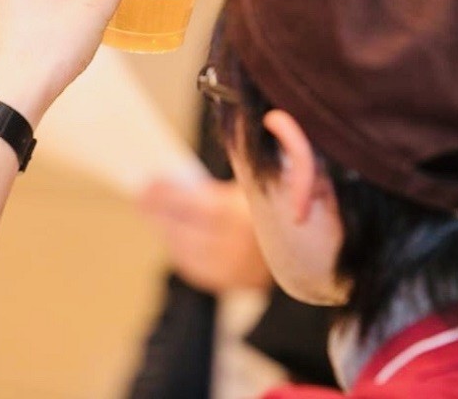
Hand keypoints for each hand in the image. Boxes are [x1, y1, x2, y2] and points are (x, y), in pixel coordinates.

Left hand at [138, 176, 271, 292]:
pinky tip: (172, 234)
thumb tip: (177, 174)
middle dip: (158, 211)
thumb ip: (226, 181)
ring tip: (154, 212)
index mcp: (242, 216)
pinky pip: (194, 267)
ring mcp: (233, 269)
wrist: (314, 246)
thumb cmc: (279, 203)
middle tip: (143, 195)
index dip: (166, 195)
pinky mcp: (232, 283)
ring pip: (185, 249)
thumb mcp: (258, 184)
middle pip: (182, 228)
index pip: (192, 205)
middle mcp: (236, 246)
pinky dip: (180, 249)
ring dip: (166, 229)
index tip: (148, 183)